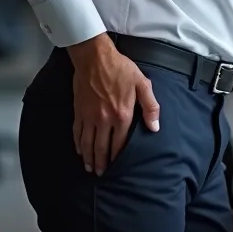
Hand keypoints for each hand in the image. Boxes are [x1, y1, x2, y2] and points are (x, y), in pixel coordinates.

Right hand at [67, 36, 160, 175]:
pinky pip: (77, 132)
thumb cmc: (121, 69)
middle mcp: (104, 119)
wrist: (95, 57)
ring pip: (87, 143)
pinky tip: (79, 150)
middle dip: (101, 163)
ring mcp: (89, 116)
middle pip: (101, 147)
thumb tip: (155, 127)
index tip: (116, 167)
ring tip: (89, 168)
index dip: (117, 157)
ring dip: (88, 157)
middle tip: (100, 173)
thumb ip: (150, 107)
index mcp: (122, 115)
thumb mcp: (142, 84)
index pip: (120, 143)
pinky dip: (77, 143)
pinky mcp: (79, 111)